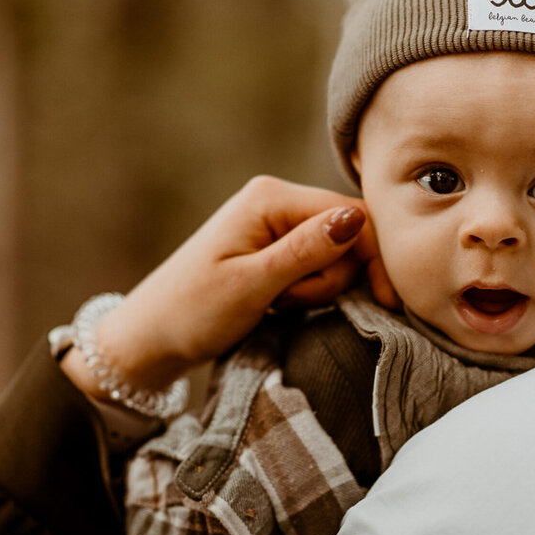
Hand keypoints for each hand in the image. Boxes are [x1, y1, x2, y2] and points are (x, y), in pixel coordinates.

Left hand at [62, 176, 397, 396]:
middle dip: (332, 277)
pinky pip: (316, 265)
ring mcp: (275, 224)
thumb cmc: (192, 311)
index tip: (384, 302)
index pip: (352, 214)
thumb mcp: (251, 285)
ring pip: (334, 255)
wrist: (150, 337)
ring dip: (317, 289)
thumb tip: (356, 218)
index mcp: (271, 197)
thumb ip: (305, 251)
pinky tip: (282, 303)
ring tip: (277, 305)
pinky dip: (308, 290)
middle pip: (347, 234)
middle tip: (288, 302)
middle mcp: (276, 200)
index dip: (374, 257)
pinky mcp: (274, 248)